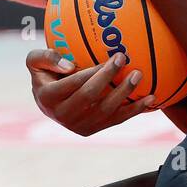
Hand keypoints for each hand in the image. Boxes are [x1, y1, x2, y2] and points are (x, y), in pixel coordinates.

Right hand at [26, 49, 155, 135]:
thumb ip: (45, 57)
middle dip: (109, 77)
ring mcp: (78, 126)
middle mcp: (63, 115)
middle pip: (90, 96)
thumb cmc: (45, 75)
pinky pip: (116, 120)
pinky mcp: (92, 131)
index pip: (74, 83)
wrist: (49, 103)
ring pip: (106, 110)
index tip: (111, 55)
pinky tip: (151, 99)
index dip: (94, 71)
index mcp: (48, 97)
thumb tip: (69, 65)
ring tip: (139, 75)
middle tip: (124, 58)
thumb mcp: (35, 62)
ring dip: (125, 94)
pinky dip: (135, 110)